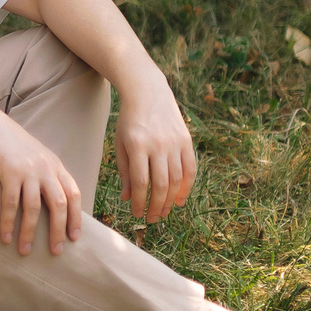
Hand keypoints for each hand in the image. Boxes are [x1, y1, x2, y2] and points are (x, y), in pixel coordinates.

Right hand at [0, 104, 88, 254]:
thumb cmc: (13, 144)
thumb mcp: (38, 156)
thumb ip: (48, 175)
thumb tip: (54, 202)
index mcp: (56, 166)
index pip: (73, 194)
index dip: (75, 218)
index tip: (74, 237)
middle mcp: (46, 169)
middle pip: (58, 205)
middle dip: (57, 231)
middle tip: (55, 252)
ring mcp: (28, 170)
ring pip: (34, 208)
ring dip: (29, 232)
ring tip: (25, 251)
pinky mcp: (9, 171)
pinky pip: (11, 203)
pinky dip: (8, 222)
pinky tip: (5, 237)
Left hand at [113, 71, 197, 223]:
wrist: (148, 93)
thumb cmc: (129, 121)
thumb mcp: (120, 144)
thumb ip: (125, 171)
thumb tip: (128, 198)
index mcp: (137, 145)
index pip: (141, 182)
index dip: (139, 202)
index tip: (136, 214)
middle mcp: (158, 144)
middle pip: (161, 184)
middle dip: (156, 206)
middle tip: (152, 218)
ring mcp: (174, 142)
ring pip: (177, 179)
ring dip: (171, 200)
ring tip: (164, 212)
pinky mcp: (186, 140)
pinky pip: (190, 169)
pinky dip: (186, 187)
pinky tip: (179, 199)